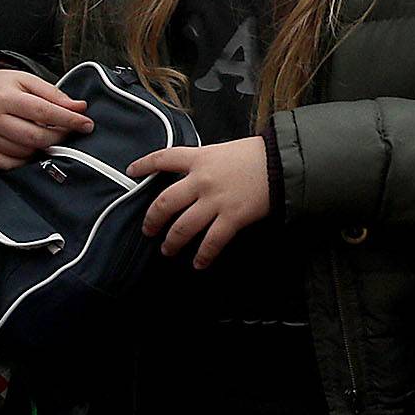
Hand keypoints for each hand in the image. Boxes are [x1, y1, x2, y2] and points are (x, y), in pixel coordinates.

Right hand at [0, 68, 91, 168]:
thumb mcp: (25, 81)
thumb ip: (53, 94)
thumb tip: (80, 109)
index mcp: (4, 97)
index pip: (43, 112)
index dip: (68, 120)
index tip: (87, 124)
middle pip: (35, 137)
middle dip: (58, 137)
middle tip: (68, 132)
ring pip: (24, 152)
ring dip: (40, 147)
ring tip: (44, 135)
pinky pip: (8, 165)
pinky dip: (23, 159)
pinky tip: (27, 147)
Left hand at [130, 138, 270, 267]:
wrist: (282, 162)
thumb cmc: (255, 155)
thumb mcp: (222, 150)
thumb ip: (204, 162)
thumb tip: (191, 175)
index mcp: (199, 158)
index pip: (164, 158)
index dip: (144, 164)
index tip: (131, 171)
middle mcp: (201, 180)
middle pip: (165, 202)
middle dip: (152, 219)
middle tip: (148, 230)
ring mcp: (215, 201)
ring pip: (183, 227)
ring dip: (172, 241)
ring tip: (167, 250)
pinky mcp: (232, 217)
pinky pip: (212, 241)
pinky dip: (203, 255)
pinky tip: (198, 264)